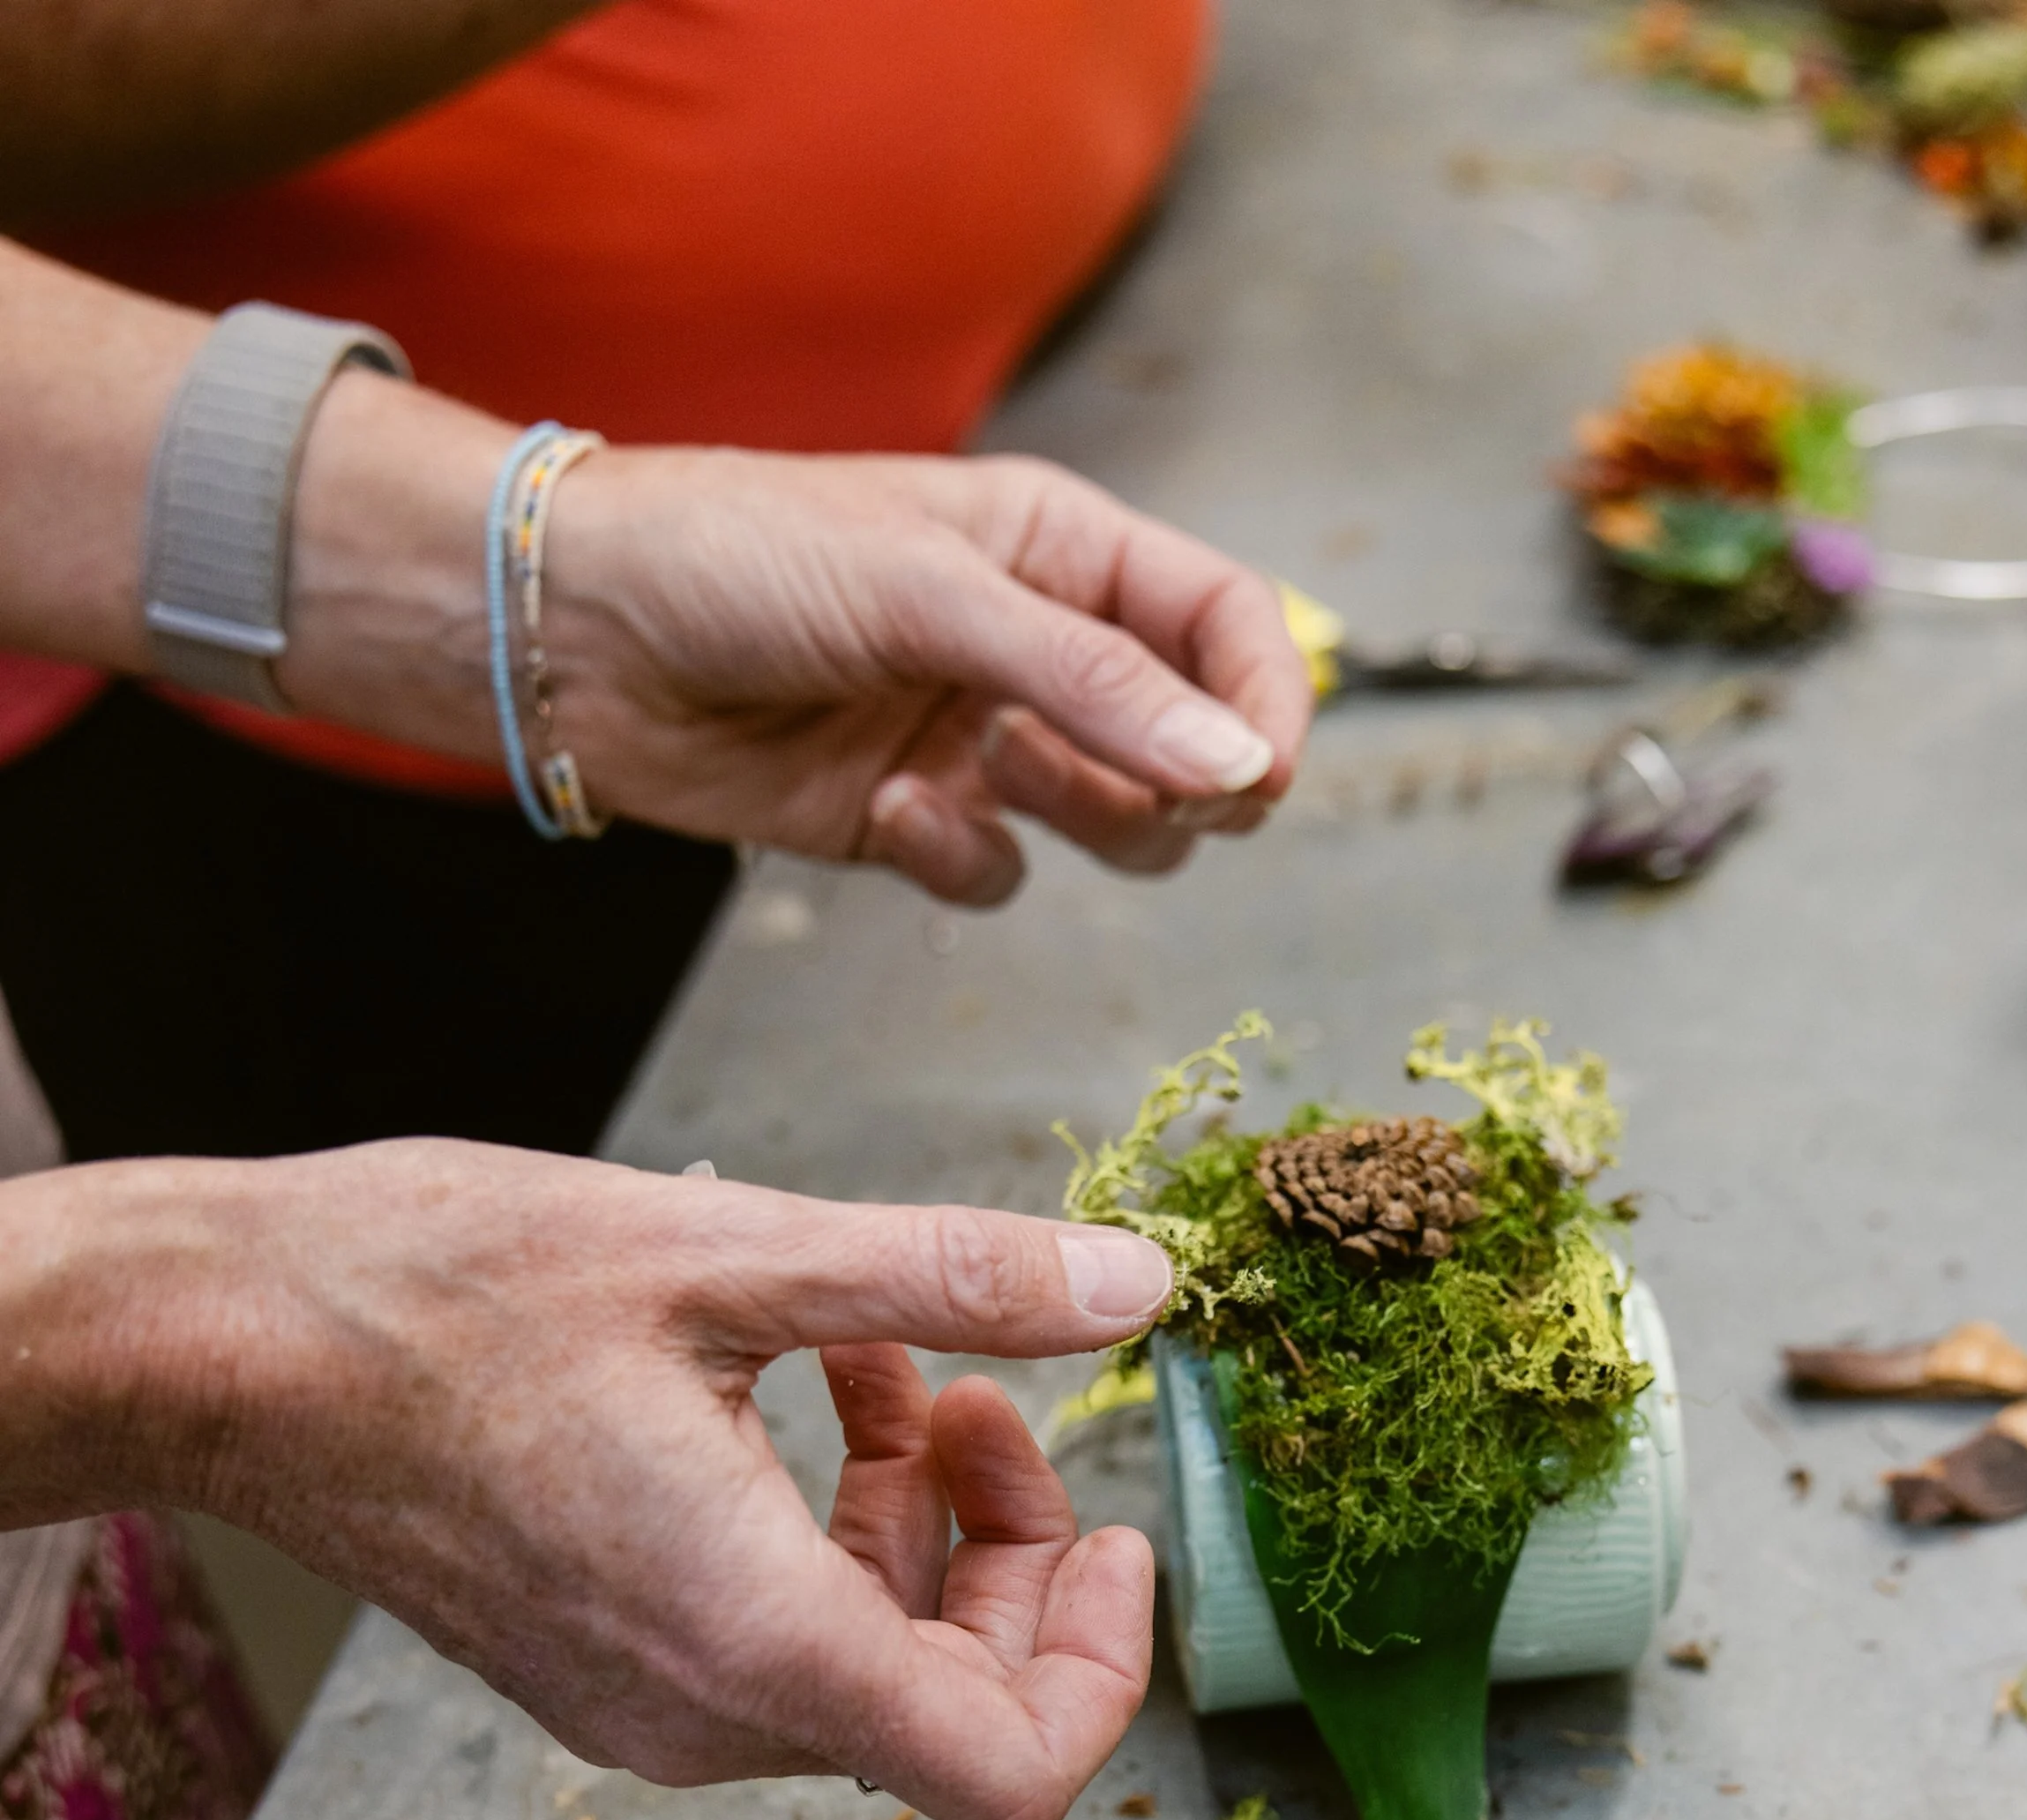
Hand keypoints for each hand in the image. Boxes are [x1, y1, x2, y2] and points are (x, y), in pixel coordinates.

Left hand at [0, 244, 1310, 905]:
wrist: (574, 634)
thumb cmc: (737, 555)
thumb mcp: (932, 593)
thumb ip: (1094, 683)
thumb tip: (1241, 761)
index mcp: (1059, 549)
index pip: (1223, 623)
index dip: (1264, 700)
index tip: (1265, 778)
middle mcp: (1032, 646)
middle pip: (1187, 743)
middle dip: (1174, 782)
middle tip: (1132, 792)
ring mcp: (974, 739)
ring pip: (1109, 824)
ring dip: (1071, 820)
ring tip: (985, 775)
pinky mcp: (907, 821)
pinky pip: (994, 875)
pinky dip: (958, 859)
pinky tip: (887, 812)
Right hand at [2, 1146, 1173, 1819]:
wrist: (223, 1351)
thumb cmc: (438, 1293)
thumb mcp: (733, 1252)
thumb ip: (953, 1279)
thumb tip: (1134, 1280)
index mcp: (755, 1639)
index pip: (1014, 1770)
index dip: (1104, 1668)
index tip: (1114, 1535)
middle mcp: (706, 1715)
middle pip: (954, 1705)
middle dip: (1011, 1553)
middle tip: (995, 1398)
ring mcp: (646, 1709)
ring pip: (866, 1666)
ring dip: (919, 1525)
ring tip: (895, 1360)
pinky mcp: (603, 1672)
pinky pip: (773, 1639)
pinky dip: (828, 1532)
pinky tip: (806, 1383)